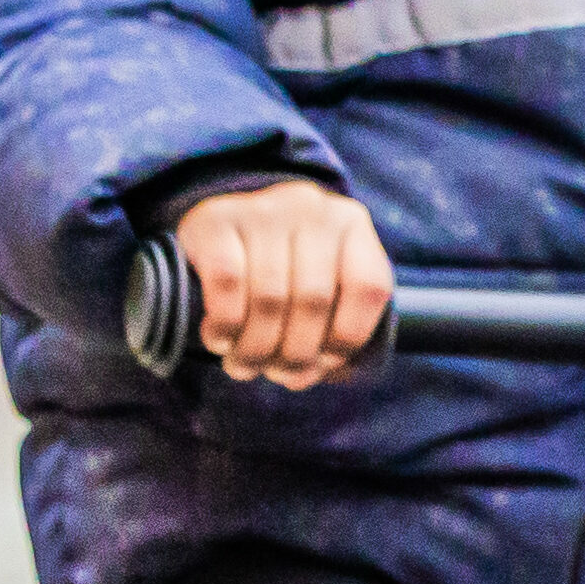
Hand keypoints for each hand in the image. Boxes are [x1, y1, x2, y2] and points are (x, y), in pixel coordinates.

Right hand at [174, 176, 392, 389]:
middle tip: (274, 373)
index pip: (368, 287)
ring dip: (255, 348)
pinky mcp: (216, 218)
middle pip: (314, 300)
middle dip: (294, 354)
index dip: (347, 339)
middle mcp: (312, 208)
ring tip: (244, 366)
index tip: (322, 365)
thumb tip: (308, 374)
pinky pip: (228, 282)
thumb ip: (329, 325)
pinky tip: (219, 339)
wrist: (218, 229)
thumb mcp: (317, 284)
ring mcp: (264, 209)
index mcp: (351, 224)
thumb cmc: (278, 270)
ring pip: (269, 297)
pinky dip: (225, 323)